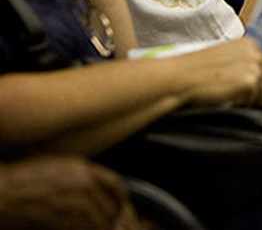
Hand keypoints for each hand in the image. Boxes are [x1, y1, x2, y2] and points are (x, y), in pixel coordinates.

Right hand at [0, 155, 140, 229]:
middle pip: (110, 205)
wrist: (2, 192)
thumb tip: (95, 187)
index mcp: (82, 167)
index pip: (114, 183)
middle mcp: (82, 183)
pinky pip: (83, 229)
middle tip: (110, 225)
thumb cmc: (22, 180)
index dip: (120, 197)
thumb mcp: (56, 167)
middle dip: (111, 217)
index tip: (121, 206)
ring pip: (99, 220)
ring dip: (99, 228)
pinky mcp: (63, 218)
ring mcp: (73, 201)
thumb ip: (79, 174)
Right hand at [176, 38, 261, 107]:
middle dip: (260, 93)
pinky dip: (244, 105)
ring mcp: (255, 67)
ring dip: (251, 101)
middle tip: (241, 99)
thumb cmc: (194, 70)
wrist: (180, 78)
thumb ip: (242, 63)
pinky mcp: (250, 83)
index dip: (260, 82)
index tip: (253, 90)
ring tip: (230, 98)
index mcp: (249, 45)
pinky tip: (228, 100)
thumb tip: (256, 77)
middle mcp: (255, 53)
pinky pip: (256, 102)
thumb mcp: (223, 58)